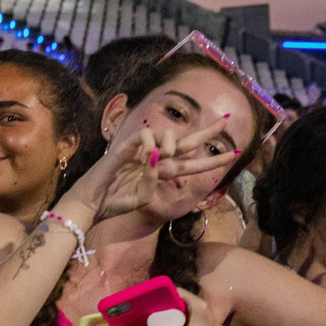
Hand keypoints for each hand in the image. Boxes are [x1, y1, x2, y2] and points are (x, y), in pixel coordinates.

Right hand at [59, 120, 236, 226]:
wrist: (92, 204)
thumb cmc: (115, 203)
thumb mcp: (143, 198)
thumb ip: (156, 182)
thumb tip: (161, 161)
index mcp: (161, 172)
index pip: (191, 163)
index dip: (212, 160)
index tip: (234, 155)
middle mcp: (155, 159)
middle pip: (186, 142)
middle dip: (206, 133)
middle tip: (224, 120)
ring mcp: (141, 151)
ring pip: (167, 136)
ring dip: (172, 144)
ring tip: (165, 157)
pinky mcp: (125, 147)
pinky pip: (145, 136)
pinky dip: (150, 145)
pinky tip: (147, 157)